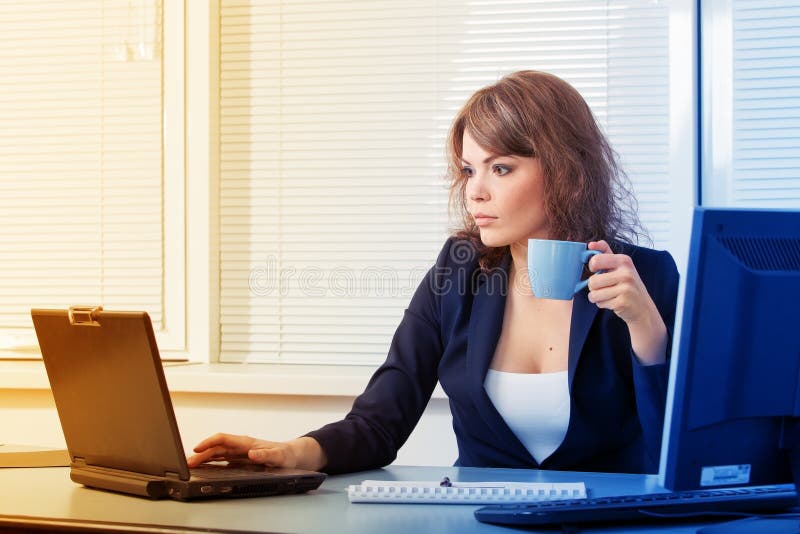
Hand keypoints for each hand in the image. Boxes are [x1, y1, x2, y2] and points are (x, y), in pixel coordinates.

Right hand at [186, 433, 325, 470]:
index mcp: (247, 442)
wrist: (292, 455)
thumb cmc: (286, 455)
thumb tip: (253, 453)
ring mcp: (240, 452)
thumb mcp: (279, 457)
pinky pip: (222, 459)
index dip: (209, 442)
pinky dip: (211, 462)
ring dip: (204, 457)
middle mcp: (241, 446)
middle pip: (216, 447)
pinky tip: (204, 467)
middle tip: (188, 462)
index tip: (197, 448)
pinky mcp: (240, 459)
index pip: (223, 439)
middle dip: (201, 453)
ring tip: (190, 464)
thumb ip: (267, 455)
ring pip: (217, 452)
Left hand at [585, 240, 667, 364]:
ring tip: (610, 295)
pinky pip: (600, 303)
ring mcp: (625, 288)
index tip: (596, 269)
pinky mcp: (622, 302)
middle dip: (594, 287)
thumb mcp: (620, 266)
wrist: (643, 309)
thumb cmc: (628, 286)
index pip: (595, 260)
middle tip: (606, 287)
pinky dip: (603, 304)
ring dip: (597, 297)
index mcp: (624, 260)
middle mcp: (626, 273)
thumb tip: (591, 243)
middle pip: (592, 281)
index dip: (592, 266)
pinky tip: (614, 302)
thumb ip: (606, 253)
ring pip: (594, 293)